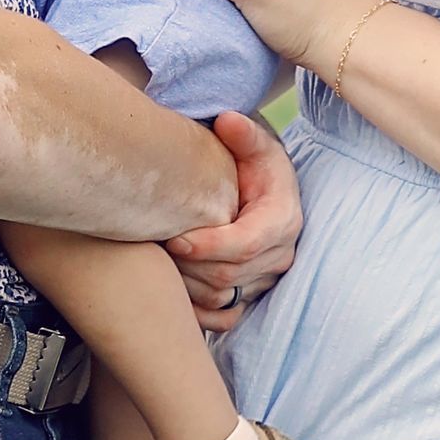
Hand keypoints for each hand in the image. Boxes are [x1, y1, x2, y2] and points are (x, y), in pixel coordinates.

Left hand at [167, 110, 303, 329]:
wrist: (262, 187)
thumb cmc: (253, 163)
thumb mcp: (254, 144)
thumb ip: (243, 134)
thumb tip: (228, 121)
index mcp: (282, 219)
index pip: (244, 245)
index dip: (208, 246)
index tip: (175, 239)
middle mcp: (280, 255)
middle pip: (228, 276)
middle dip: (189, 266)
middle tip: (156, 247)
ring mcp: (266, 279)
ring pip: (220, 298)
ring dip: (185, 285)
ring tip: (159, 262)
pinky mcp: (251, 294)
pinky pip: (223, 318)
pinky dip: (195, 312)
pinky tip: (170, 292)